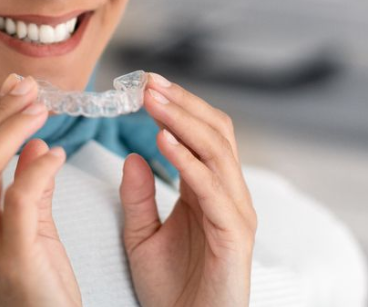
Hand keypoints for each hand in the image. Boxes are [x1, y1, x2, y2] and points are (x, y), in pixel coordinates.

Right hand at [0, 74, 81, 306]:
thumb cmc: (40, 286)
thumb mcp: (30, 230)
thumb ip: (27, 186)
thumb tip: (33, 143)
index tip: (16, 90)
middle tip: (29, 90)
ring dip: (12, 129)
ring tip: (41, 109)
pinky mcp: (12, 259)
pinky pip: (18, 199)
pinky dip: (37, 168)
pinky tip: (57, 154)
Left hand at [119, 73, 256, 306]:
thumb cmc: (171, 289)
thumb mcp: (141, 236)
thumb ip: (137, 196)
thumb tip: (133, 155)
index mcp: (207, 191)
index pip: (201, 134)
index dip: (177, 106)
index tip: (144, 84)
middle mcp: (227, 195)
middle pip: (215, 132)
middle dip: (182, 103)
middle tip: (148, 82)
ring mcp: (235, 213)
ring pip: (217, 151)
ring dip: (183, 120)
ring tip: (152, 100)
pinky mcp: (234, 236)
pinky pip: (212, 189)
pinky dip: (188, 161)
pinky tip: (162, 141)